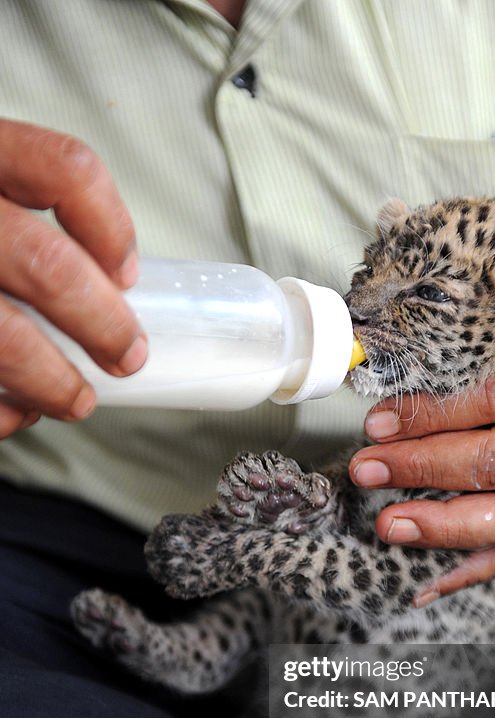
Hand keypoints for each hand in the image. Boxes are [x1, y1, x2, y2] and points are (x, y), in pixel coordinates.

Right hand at [0, 119, 146, 437]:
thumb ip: (13, 205)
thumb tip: (101, 283)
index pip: (65, 169)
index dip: (111, 226)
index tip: (127, 274)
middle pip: (46, 265)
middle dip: (101, 324)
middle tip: (124, 356)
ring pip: (2, 335)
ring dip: (51, 381)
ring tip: (74, 400)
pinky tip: (10, 415)